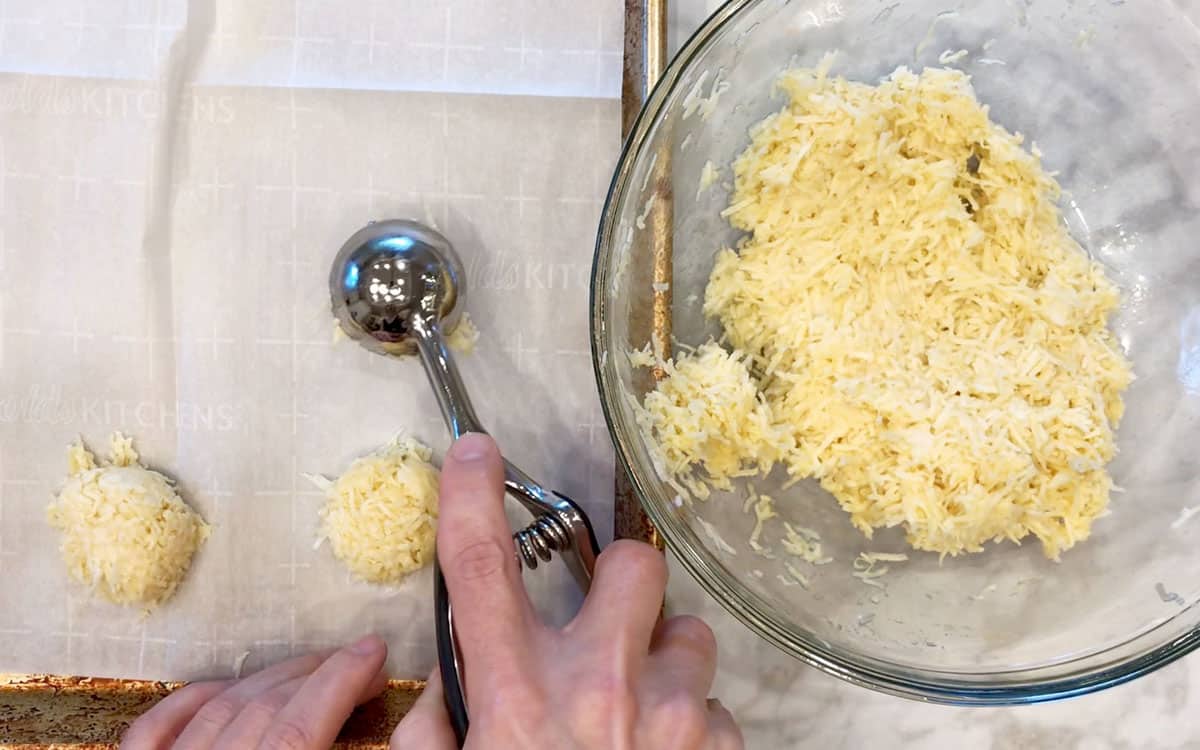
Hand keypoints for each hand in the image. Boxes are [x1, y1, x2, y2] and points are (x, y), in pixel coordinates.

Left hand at [122, 635, 388, 748]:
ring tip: (310, 668)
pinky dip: (192, 701)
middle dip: (319, 674)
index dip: (342, 681)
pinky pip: (155, 732)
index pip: (301, 727)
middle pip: (265, 710)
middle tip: (358, 659)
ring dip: (271, 680)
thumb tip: (386, 723)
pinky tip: (223, 687)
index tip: (373, 652)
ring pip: (219, 710)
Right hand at [392, 433, 742, 748]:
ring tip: (641, 715)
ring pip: (688, 636)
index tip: (475, 454)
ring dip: (665, 663)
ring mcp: (672, 716)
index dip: (470, 496)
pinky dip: (696, 725)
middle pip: (630, 566)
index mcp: (516, 694)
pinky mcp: (722, 746)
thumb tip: (435, 700)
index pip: (480, 567)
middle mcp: (599, 687)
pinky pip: (719, 706)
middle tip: (604, 622)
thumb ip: (433, 739)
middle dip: (618, 584)